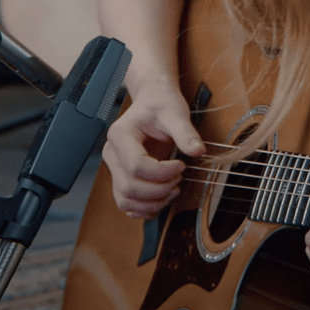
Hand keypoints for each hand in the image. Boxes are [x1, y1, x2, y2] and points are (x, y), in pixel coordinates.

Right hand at [101, 79, 204, 218]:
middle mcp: (112, 154)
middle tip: (179, 177)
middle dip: (159, 190)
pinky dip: (145, 208)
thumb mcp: (175, 112)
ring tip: (173, 189)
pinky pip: (127, 204)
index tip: (181, 165)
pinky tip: (164, 197)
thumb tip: (197, 151)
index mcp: (120, 135)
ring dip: (152, 203)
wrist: (153, 101)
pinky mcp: (121, 178)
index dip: (162, 172)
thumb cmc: (161, 104)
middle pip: (130, 187)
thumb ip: (185, 132)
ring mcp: (115, 168)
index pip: (136, 165)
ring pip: (126, 200)